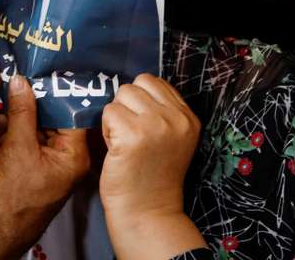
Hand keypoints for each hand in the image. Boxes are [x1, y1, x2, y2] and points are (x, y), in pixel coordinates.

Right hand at [0, 76, 89, 257]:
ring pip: (36, 130)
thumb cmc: (14, 198)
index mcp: (75, 155)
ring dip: (15, 120)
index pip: (72, 113)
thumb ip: (22, 112)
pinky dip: (12, 134)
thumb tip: (22, 82)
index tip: (39, 76)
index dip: (54, 93)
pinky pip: (28, 143)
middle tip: (11, 90)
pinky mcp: (36, 168)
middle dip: (28, 106)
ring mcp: (52, 164)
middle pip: (52, 119)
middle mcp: (68, 159)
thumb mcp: (17, 148)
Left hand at [100, 75, 205, 258]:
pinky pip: (108, 113)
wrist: (148, 213)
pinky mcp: (134, 134)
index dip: (139, 101)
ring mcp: (156, 124)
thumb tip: (131, 88)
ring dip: (115, 118)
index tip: (139, 125)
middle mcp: (176, 118)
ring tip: (123, 143)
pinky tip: (117, 150)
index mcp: (188, 117)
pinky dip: (106, 130)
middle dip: (126, 107)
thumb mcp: (171, 139)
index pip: (154, 82)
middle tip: (129, 136)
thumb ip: (161, 112)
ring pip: (120, 97)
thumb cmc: (152, 177)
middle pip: (135, 85)